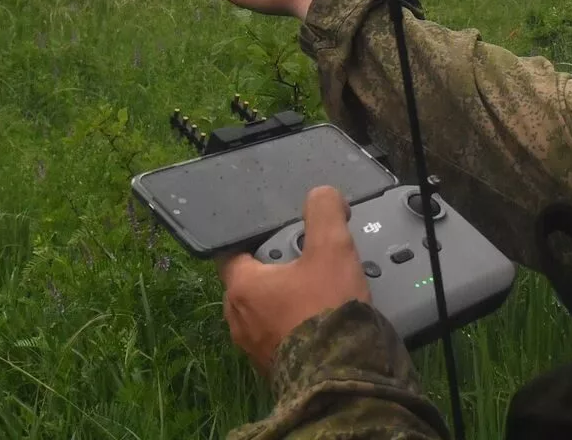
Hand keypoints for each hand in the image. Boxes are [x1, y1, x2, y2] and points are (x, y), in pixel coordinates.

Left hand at [217, 185, 372, 375]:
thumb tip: (323, 195)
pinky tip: (318, 321)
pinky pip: (277, 337)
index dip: (253, 239)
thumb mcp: (331, 248)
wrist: (339, 377)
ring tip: (318, 292)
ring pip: (263, 311)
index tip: (274, 234)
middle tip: (306, 262)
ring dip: (284, 300)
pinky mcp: (271, 368)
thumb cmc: (326, 310)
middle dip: (275, 271)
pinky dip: (292, 326)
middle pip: (251, 282)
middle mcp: (238, 319)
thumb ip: (324, 212)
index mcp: (241, 287)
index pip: (232, 252)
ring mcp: (252, 347)